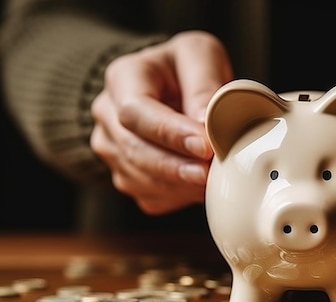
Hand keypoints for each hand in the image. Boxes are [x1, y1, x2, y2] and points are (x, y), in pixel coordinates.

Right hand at [90, 31, 232, 213]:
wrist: (167, 86)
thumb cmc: (185, 68)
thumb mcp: (199, 56)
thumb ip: (204, 84)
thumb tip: (206, 123)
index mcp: (123, 77)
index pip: (136, 111)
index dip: (170, 133)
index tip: (204, 146)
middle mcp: (107, 113)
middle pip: (134, 149)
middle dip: (176, 166)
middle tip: (210, 173)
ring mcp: (111, 147)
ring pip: (139, 178)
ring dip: (178, 185)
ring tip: (212, 182)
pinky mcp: (126, 174)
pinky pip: (148, 196)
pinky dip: (176, 196)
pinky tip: (199, 187)